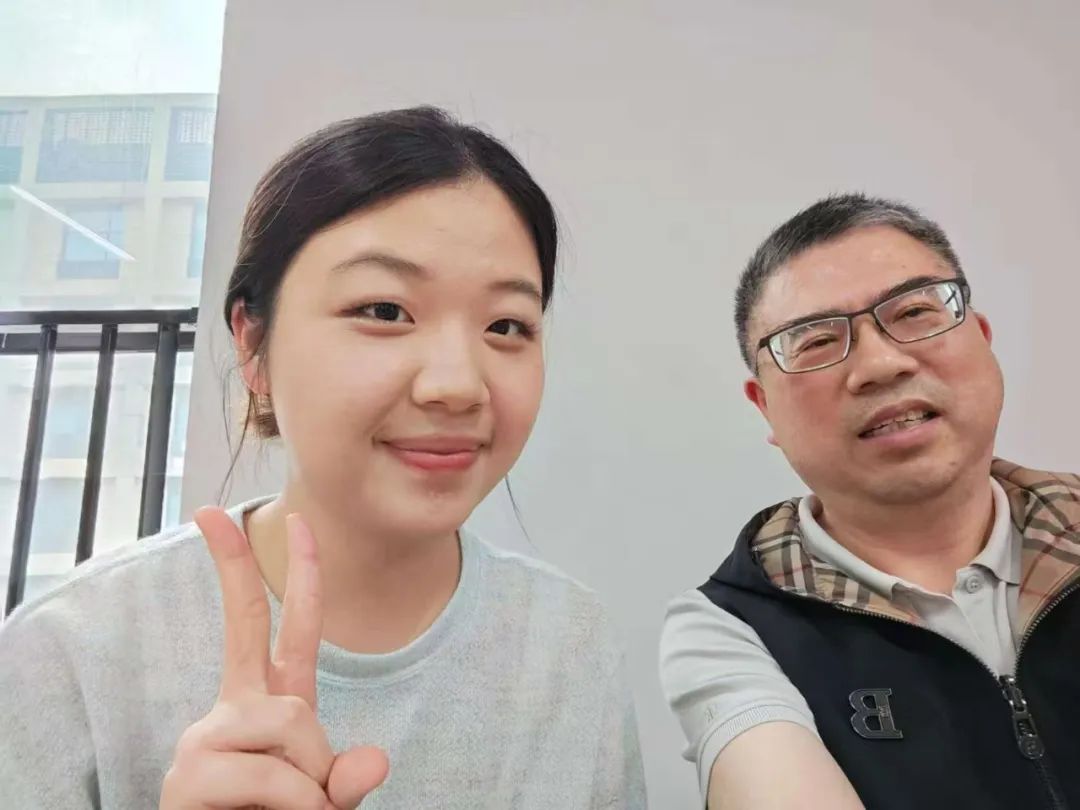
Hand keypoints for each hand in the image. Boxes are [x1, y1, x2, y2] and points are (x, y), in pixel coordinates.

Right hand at [160, 508, 388, 808]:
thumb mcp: (322, 802)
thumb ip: (346, 779)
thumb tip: (373, 762)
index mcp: (274, 708)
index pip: (287, 631)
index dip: (297, 576)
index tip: (289, 522)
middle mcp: (237, 712)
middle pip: (246, 627)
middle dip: (233, 564)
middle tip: (209, 510)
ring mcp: (208, 739)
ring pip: (292, 725)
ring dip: (311, 785)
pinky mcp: (189, 776)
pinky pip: (273, 777)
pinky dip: (294, 808)